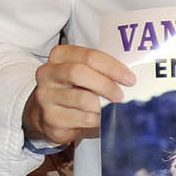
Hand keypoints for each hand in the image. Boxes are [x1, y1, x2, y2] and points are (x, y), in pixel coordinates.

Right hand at [22, 44, 136, 146]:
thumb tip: (129, 79)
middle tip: (121, 96)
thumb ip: (101, 71)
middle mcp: (48, 73)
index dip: (112, 67)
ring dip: (102, 105)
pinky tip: (101, 119)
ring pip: (80, 98)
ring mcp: (46, 96)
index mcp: (60, 55)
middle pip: (78, 73)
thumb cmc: (74, 88)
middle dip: (105, 85)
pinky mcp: (50, 117)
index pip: (89, 56)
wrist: (47, 113)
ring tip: (112, 109)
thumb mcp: (84, 73)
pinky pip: (80, 118)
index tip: (129, 79)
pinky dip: (96, 120)